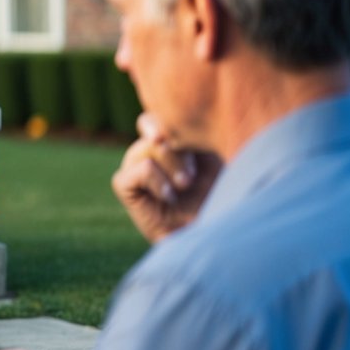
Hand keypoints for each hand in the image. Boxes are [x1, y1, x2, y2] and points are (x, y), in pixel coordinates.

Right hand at [112, 113, 221, 242]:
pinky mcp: (125, 187)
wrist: (213, 236)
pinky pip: (131, 172)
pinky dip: (153, 180)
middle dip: (176, 145)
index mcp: (177, 139)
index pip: (163, 113)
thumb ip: (205, 140)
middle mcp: (153, 151)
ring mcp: (137, 167)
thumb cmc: (223, 199)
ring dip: (169, 164)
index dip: (167, 114)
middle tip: (192, 173)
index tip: (184, 127)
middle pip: (153, 127)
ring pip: (144, 148)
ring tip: (186, 185)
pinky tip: (169, 196)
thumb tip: (201, 115)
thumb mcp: (220, 164)